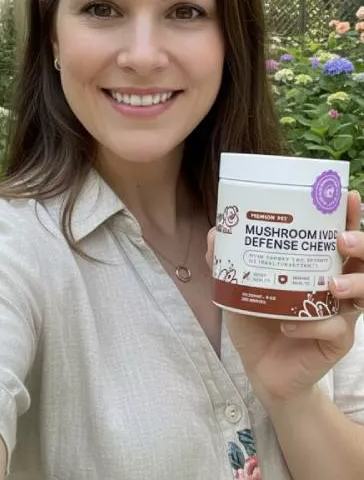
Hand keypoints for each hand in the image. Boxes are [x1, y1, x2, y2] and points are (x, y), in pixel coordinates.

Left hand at [206, 190, 362, 407]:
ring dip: (353, 284)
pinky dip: (310, 326)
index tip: (348, 196)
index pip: (342, 236)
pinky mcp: (336, 342)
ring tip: (331, 284)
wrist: (261, 368)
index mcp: (317, 265)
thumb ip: (227, 259)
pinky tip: (288, 326)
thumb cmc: (256, 318)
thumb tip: (216, 232)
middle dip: (361, 244)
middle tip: (340, 239)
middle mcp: (336, 286)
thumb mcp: (238, 285)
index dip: (349, 216)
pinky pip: (333, 330)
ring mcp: (340, 314)